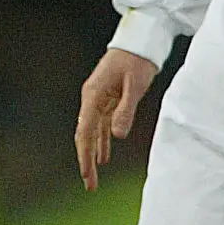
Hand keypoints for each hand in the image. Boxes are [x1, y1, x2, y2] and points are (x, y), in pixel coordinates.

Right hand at [76, 47, 159, 190]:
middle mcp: (91, 99)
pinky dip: (102, 142)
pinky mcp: (108, 100)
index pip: (85, 131)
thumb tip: (117, 136)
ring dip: (92, 154)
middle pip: (84, 135)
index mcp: (93, 95)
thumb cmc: (137, 59)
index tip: (87, 174)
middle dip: (85, 161)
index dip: (85, 155)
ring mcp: (98, 100)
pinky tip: (104, 157)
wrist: (140, 39)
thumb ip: (126, 110)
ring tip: (93, 178)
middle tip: (89, 185)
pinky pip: (101, 126)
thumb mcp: (135, 85)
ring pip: (92, 133)